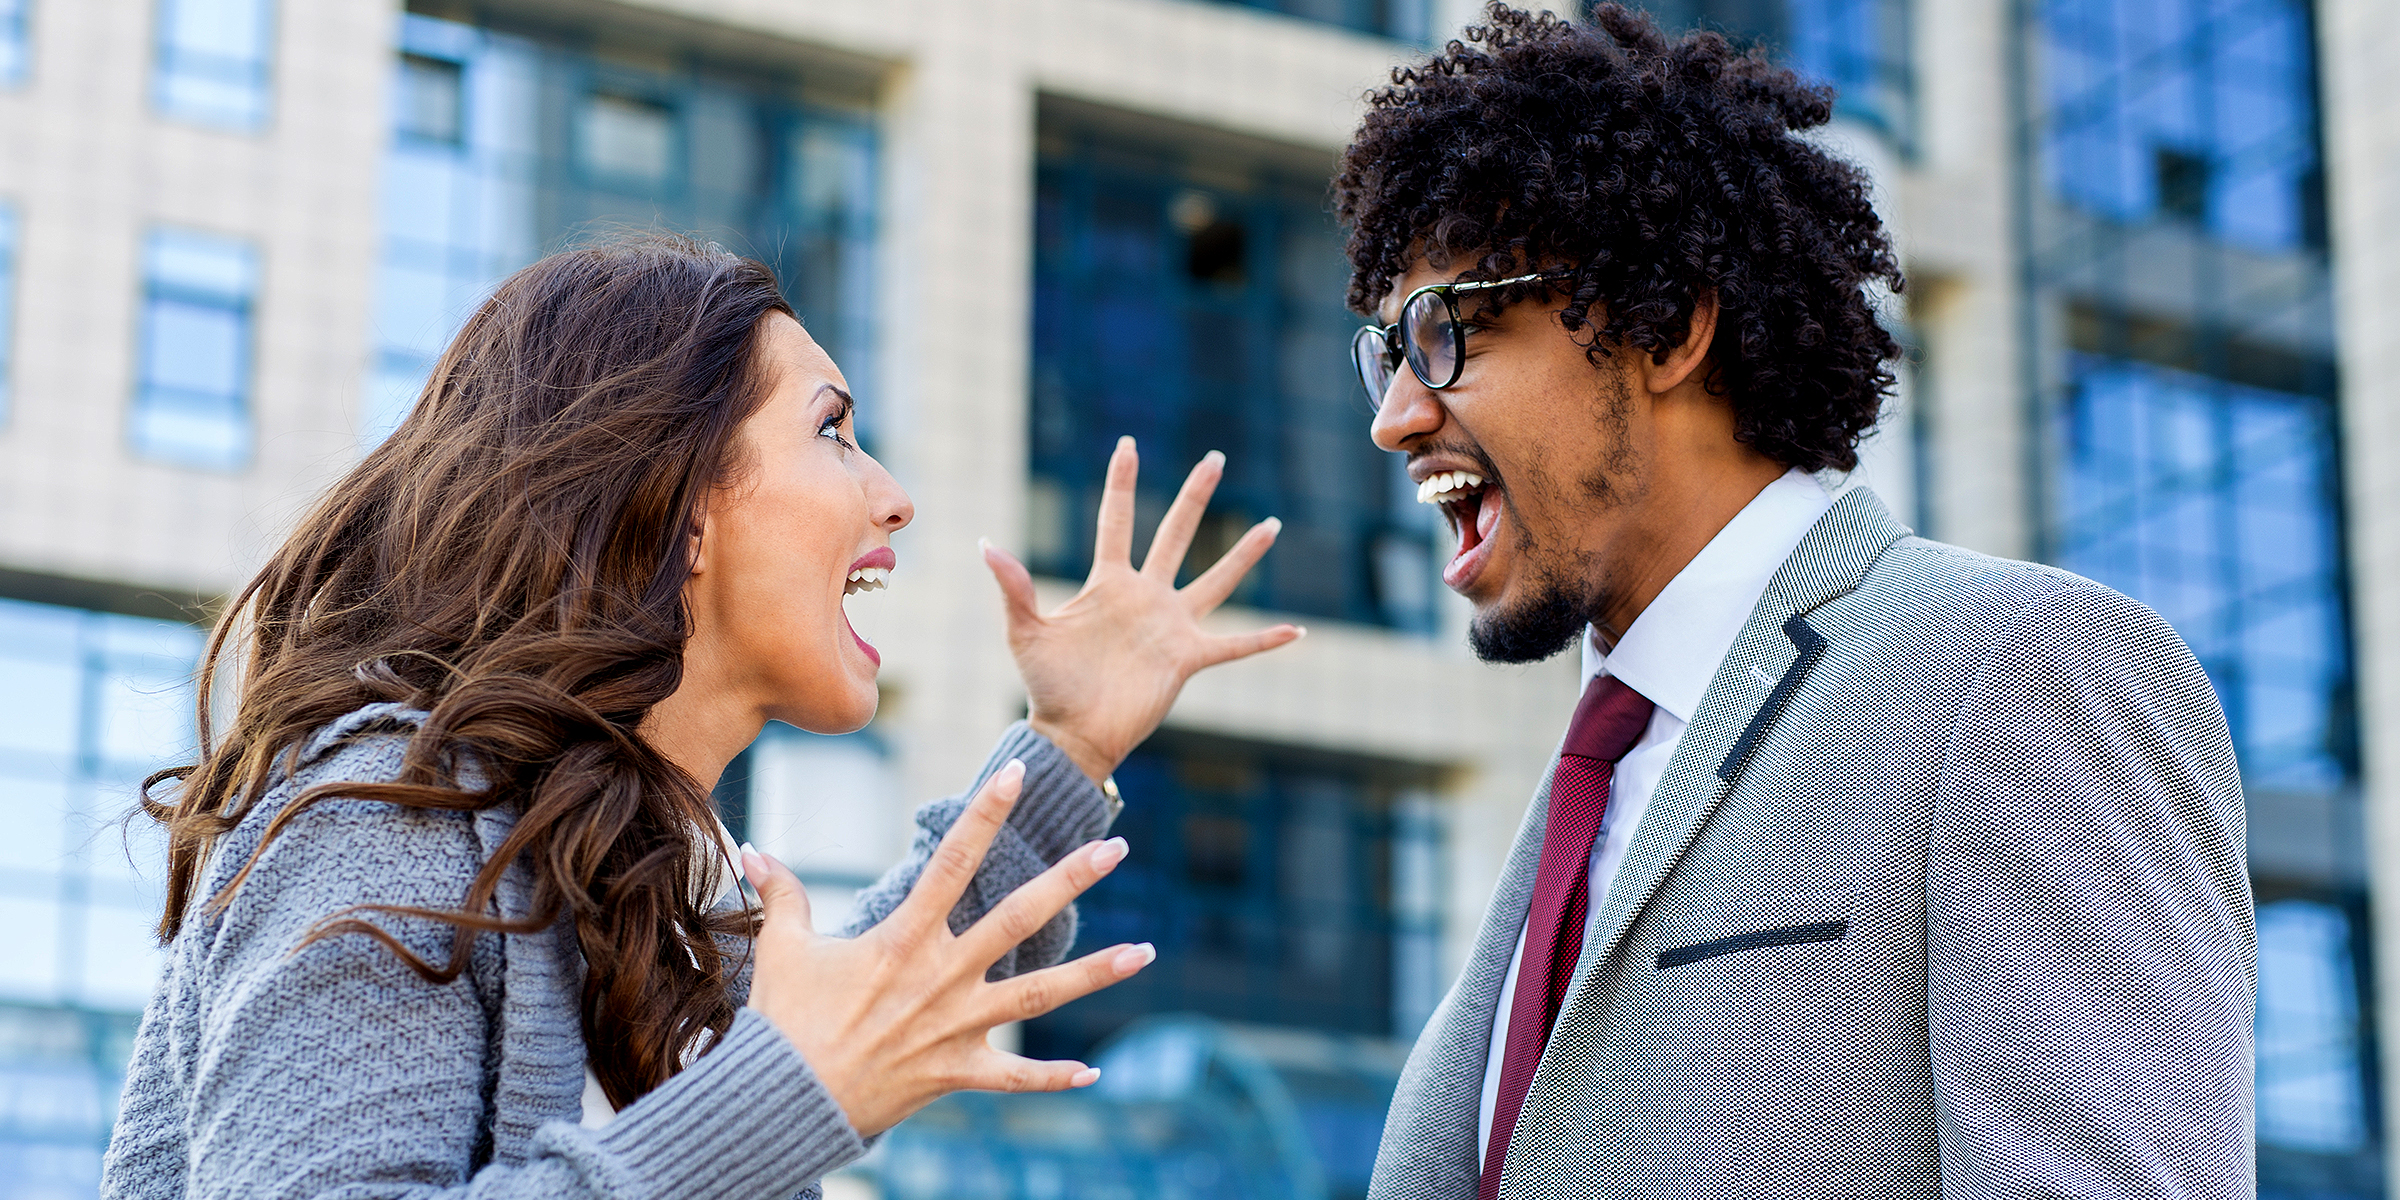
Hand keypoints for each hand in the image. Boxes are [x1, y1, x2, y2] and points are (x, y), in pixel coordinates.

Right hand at [740, 760, 1153, 1135]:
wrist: (783, 1101)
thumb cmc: (784, 1023)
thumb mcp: (783, 949)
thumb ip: (781, 893)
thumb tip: (754, 849)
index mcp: (904, 938)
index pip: (954, 861)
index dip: (985, 814)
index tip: (1018, 773)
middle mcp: (941, 976)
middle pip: (1018, 917)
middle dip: (1071, 879)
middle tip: (1117, 846)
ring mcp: (955, 1025)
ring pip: (1038, 994)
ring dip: (1094, 972)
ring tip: (1145, 951)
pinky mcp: (956, 1072)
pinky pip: (1014, 1077)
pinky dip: (1053, 1077)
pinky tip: (1095, 1072)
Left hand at [984, 437, 1303, 781]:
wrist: (1072, 735)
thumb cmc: (1046, 686)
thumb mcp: (1025, 632)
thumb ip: (1014, 588)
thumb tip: (987, 544)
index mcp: (1107, 584)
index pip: (1117, 521)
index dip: (1123, 483)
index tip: (1129, 444)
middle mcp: (1145, 597)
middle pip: (1176, 534)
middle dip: (1196, 497)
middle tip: (1215, 458)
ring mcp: (1170, 626)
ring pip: (1216, 580)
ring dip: (1244, 554)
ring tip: (1271, 525)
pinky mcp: (1187, 659)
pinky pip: (1234, 645)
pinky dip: (1264, 640)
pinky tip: (1296, 631)